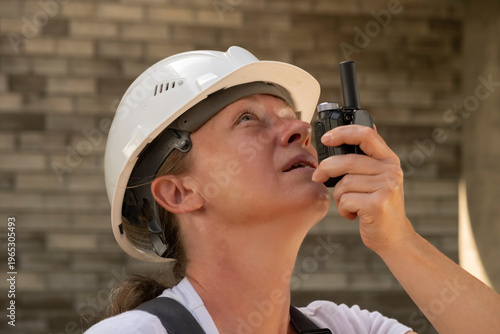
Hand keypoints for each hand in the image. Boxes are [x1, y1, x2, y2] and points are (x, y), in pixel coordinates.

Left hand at [312, 124, 415, 253]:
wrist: (394, 236)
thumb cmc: (378, 205)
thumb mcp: (379, 177)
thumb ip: (369, 156)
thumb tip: (366, 123)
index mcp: (389, 160)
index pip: (366, 135)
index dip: (343, 133)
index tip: (326, 138)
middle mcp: (391, 171)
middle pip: (347, 161)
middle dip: (326, 169)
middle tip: (317, 177)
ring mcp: (386, 188)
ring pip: (344, 183)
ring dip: (339, 196)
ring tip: (349, 204)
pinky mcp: (378, 205)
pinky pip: (345, 200)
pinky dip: (343, 209)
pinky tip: (353, 214)